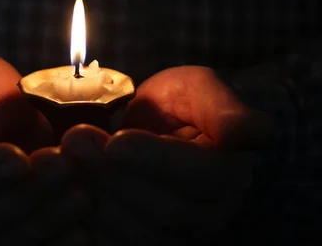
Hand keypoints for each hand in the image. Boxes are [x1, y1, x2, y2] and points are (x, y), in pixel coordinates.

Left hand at [61, 66, 273, 244]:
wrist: (172, 130)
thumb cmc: (187, 104)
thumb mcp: (204, 90)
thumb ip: (225, 110)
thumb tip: (256, 130)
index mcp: (228, 174)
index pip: (199, 177)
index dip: (155, 160)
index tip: (116, 140)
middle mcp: (209, 213)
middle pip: (163, 210)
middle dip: (113, 175)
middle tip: (75, 140)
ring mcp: (178, 235)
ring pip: (137, 233)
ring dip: (95, 196)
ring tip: (65, 160)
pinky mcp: (146, 240)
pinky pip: (116, 244)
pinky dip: (88, 227)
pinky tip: (64, 198)